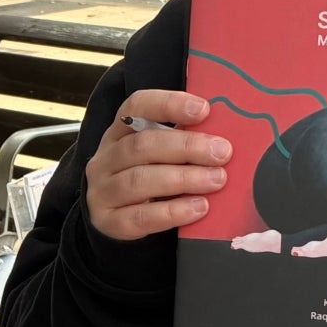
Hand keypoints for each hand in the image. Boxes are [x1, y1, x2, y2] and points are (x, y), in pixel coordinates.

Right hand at [84, 89, 228, 240]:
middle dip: (186, 147)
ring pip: (140, 180)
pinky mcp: (109, 222)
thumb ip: (182, 141)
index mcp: (119, 132)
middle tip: (222, 153)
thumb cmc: (148, 180)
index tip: (204, 110)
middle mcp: (106, 158)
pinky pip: (140, 217)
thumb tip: (222, 137)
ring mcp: (103, 192)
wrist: (113, 222)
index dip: (169, 104)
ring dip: (183, 178)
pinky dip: (172, 212)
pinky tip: (199, 208)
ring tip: (217, 180)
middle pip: (142, 145)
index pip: (137, 106)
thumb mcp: (158, 155)